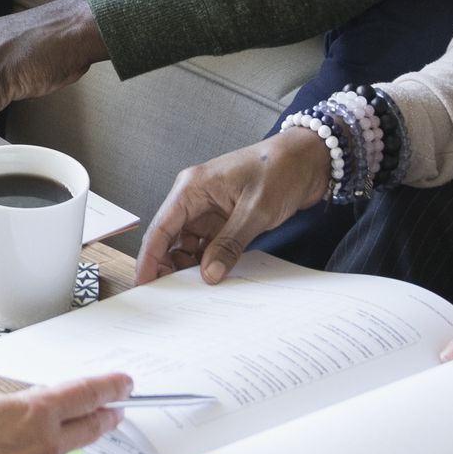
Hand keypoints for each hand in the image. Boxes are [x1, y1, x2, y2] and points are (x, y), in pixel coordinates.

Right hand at [135, 127, 331, 285]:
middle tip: (173, 294)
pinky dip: (210, 261)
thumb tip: (208, 273)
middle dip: (169, 265)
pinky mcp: (226, 219)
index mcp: (192, 188)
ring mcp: (210, 210)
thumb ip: (229, 243)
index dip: (149, 257)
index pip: (161, 227)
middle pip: (171, 239)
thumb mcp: (254, 210)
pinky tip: (214, 276)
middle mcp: (195, 199)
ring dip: (192, 265)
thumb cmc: (279, 170)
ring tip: (196, 290)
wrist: (309, 159)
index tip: (143, 282)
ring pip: (189, 244)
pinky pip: (210, 244)